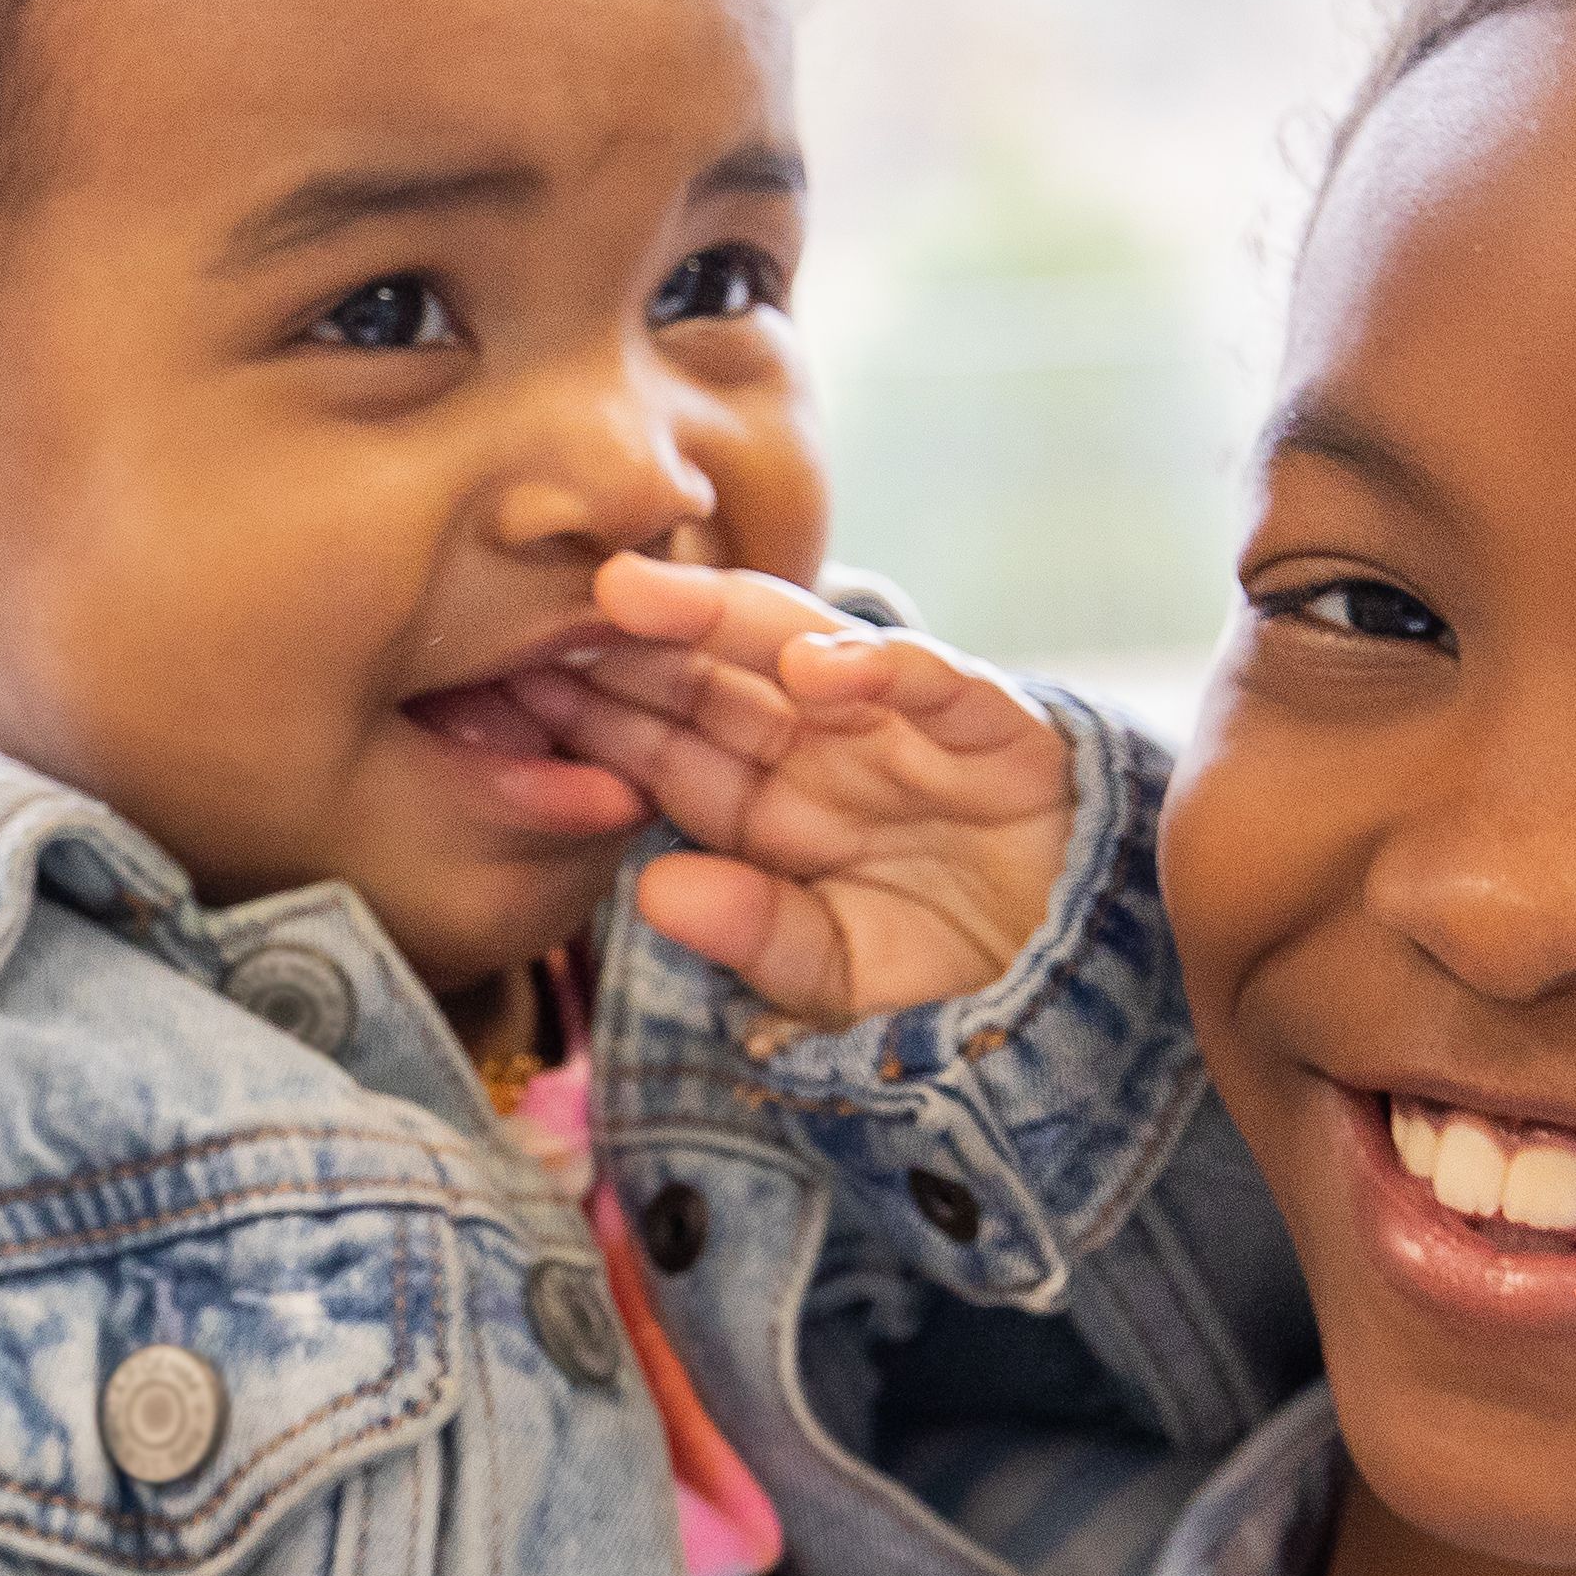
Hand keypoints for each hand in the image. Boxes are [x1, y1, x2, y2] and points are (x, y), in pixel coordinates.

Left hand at [510, 555, 1077, 1029]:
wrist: (1080, 981)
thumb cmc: (943, 970)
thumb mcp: (833, 977)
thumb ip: (752, 935)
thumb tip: (653, 892)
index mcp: (764, 800)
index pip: (658, 743)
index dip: (584, 712)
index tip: (495, 689)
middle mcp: (820, 744)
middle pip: (706, 677)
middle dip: (622, 643)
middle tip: (531, 609)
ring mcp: (900, 726)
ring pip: (797, 649)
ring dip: (716, 617)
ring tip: (631, 594)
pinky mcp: (992, 726)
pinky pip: (932, 681)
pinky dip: (880, 667)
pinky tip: (819, 668)